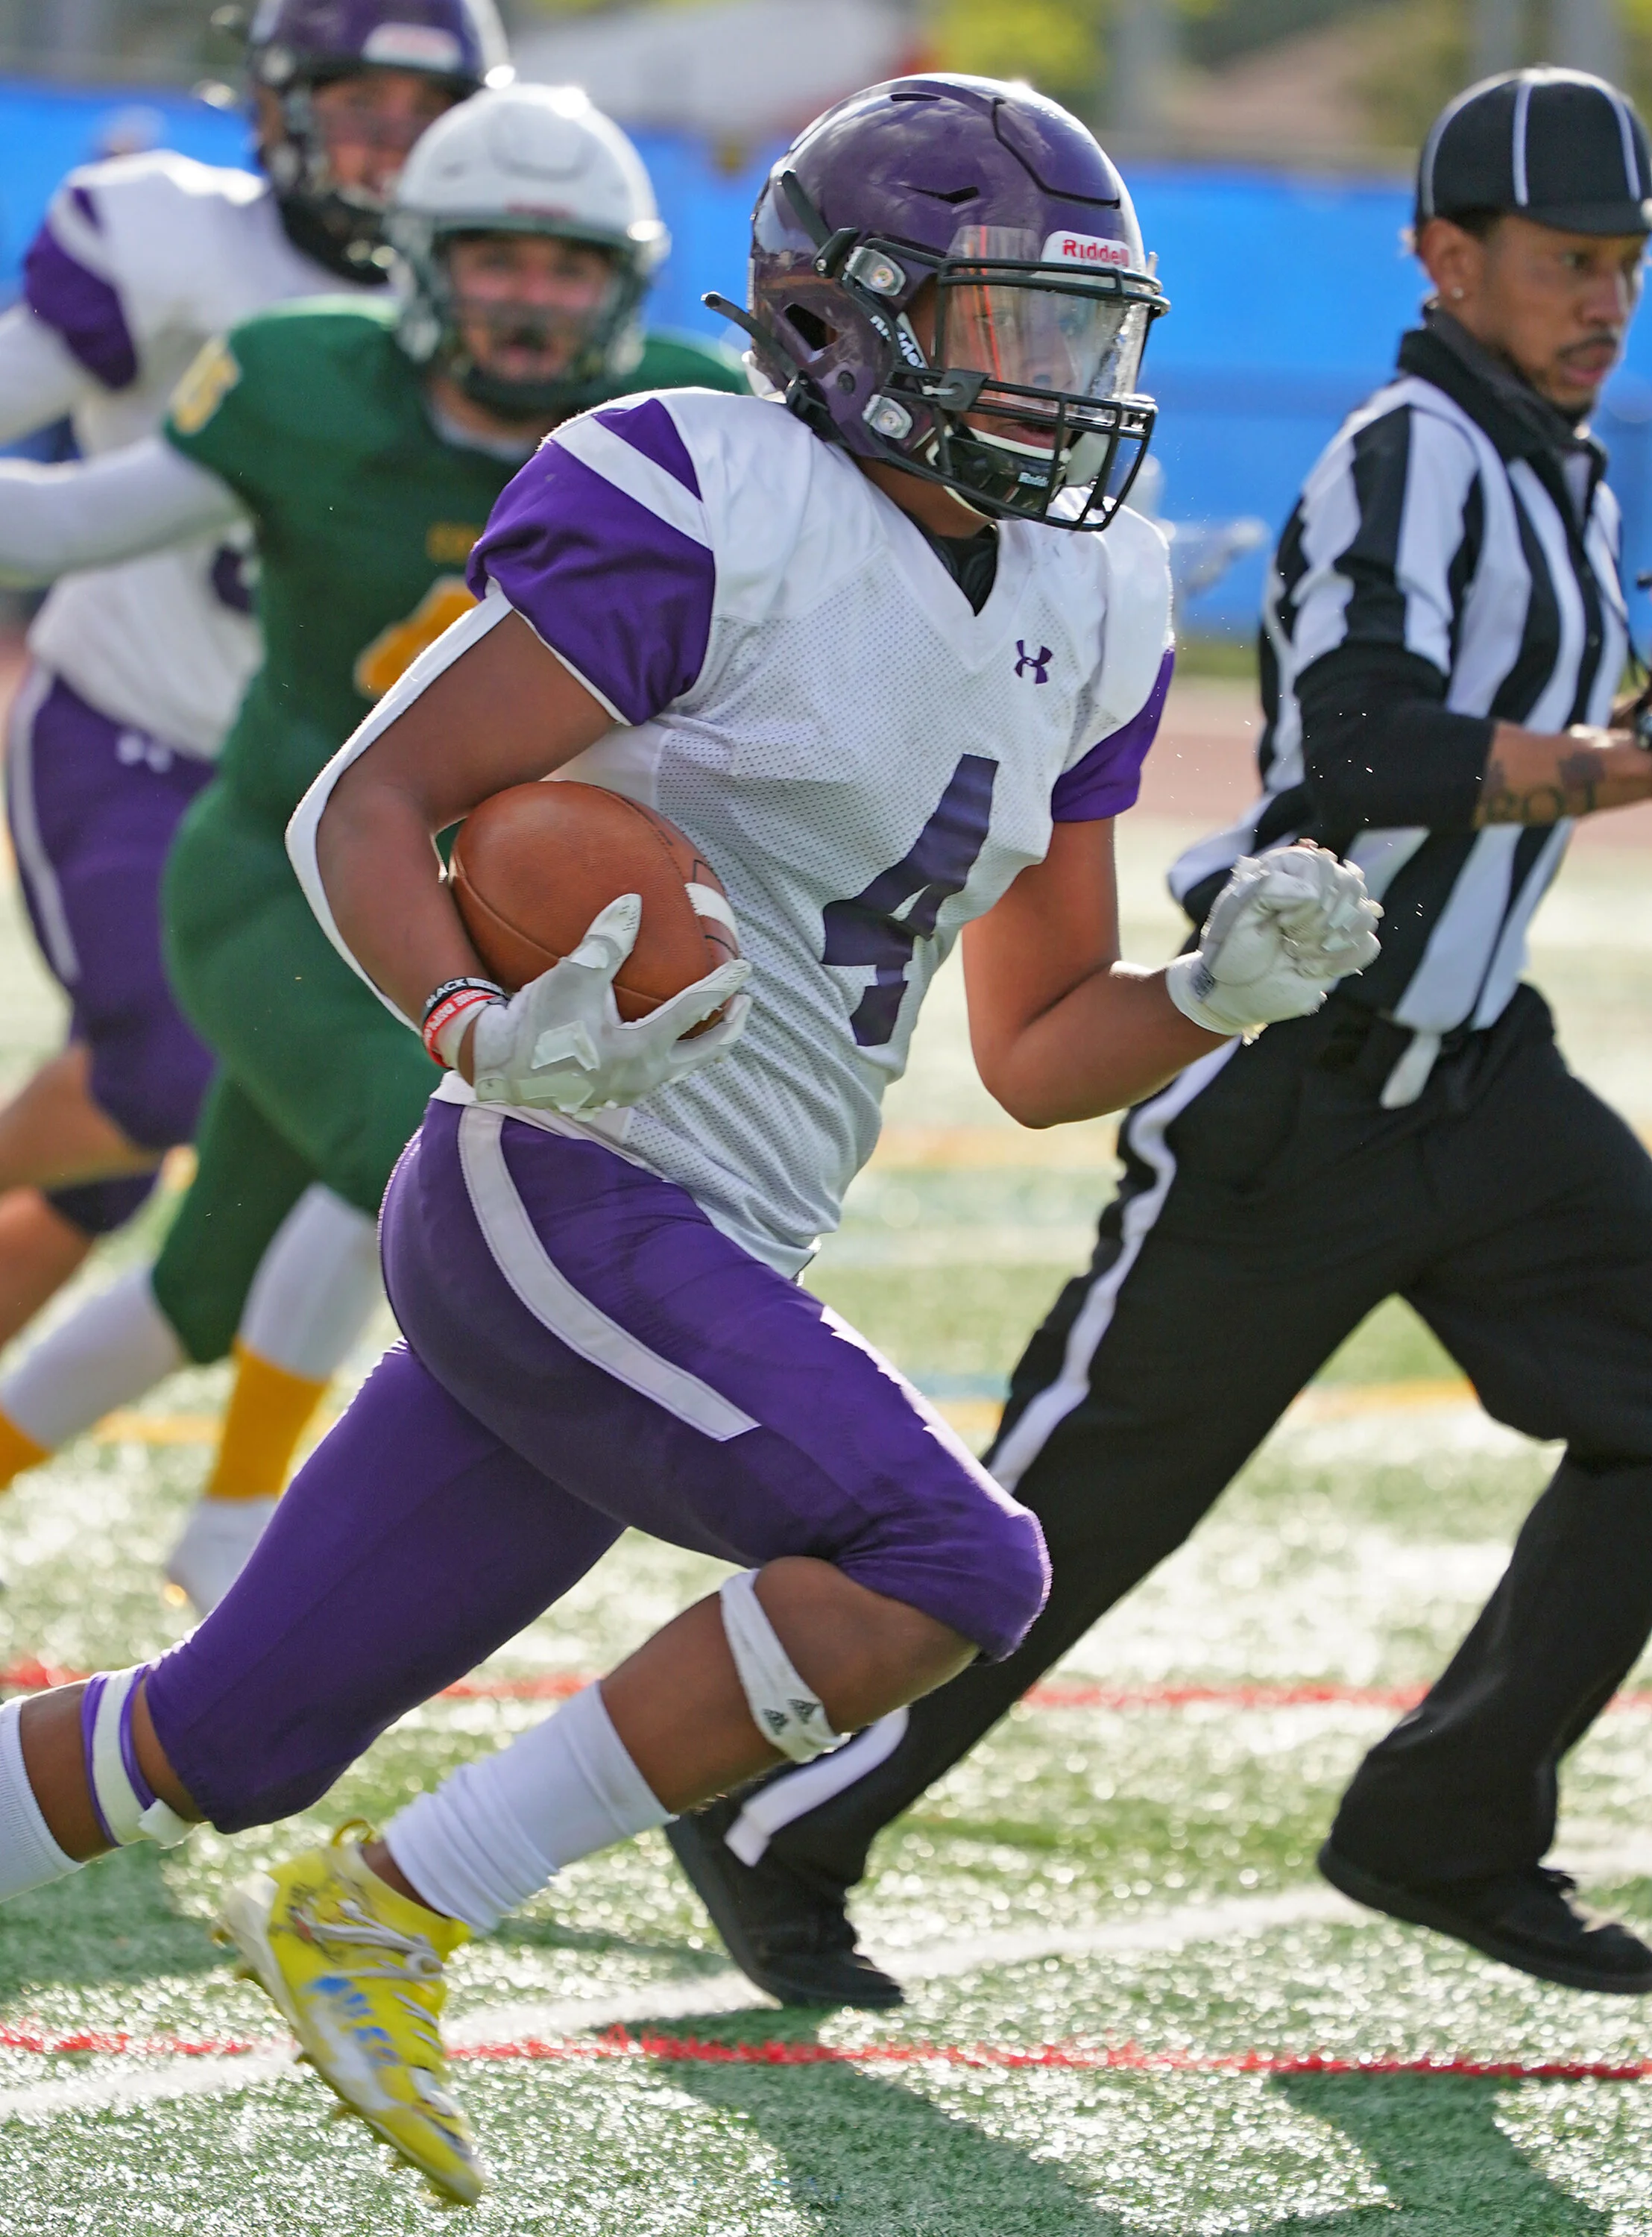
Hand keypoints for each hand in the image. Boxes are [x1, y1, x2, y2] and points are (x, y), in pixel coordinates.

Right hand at [467, 895, 750, 1112]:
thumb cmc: (536, 1022)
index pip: (692, 1013)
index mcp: (638, 1052)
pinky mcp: (615, 1093)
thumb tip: (634, 902)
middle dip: (730, 1026)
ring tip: (718, 1019)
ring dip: (706, 1043)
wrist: (497, 1065)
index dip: (720, 986)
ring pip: (685, 1067)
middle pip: (705, 1053)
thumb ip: (607, 942)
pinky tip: (671, 1036)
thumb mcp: (572, 976)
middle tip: (744, 1001)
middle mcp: (642, 1077)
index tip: (745, 967)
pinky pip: (662, 1072)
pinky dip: (678, 1051)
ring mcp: (630, 1090)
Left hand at [1165, 842, 1380, 1038]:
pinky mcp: (1345, 946)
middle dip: (1318, 924)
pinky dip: (1341, 961)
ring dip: (1330, 944)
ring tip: (1298, 953)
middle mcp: (1319, 884)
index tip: (1279, 923)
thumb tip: (1312, 892)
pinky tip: (1312, 967)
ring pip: (1365, 916)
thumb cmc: (1231, 949)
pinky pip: (1369, 945)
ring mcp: (1336, 915)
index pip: (1325, 871)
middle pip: (1350, 890)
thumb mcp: (1236, 912)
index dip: (1307, 903)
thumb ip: (1268, 888)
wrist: (1233, 991)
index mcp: (1291, 866)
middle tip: (1289, 940)